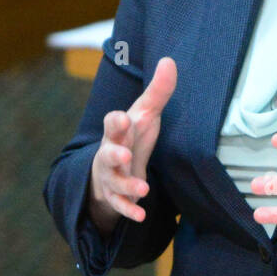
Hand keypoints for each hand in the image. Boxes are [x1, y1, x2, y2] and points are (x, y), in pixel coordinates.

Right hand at [88, 57, 176, 235]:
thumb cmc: (131, 135)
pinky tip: (140, 216)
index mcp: (118, 130)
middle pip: (107, 153)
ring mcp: (111, 176)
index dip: (116, 121)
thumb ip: (158, 91)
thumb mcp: (145, 114)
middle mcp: (110, 153)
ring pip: (114, 182)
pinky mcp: (115, 196)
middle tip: (125, 155)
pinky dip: (128, 210)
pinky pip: (119, 206)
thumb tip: (169, 59)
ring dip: (127, 186)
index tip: (123, 118)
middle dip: (114, 154)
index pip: (112, 123)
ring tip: (143, 191)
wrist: (113, 167)